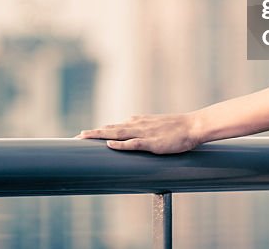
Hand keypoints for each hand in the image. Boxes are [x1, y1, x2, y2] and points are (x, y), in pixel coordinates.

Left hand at [75, 113, 201, 153]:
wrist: (192, 126)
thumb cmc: (176, 129)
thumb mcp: (155, 126)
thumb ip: (141, 128)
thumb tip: (129, 132)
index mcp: (137, 122)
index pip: (113, 126)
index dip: (98, 131)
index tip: (83, 135)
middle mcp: (137, 125)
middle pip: (110, 129)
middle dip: (92, 134)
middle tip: (76, 137)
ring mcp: (144, 133)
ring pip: (117, 133)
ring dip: (100, 135)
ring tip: (85, 137)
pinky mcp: (152, 142)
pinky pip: (133, 144)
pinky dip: (121, 144)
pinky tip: (110, 145)